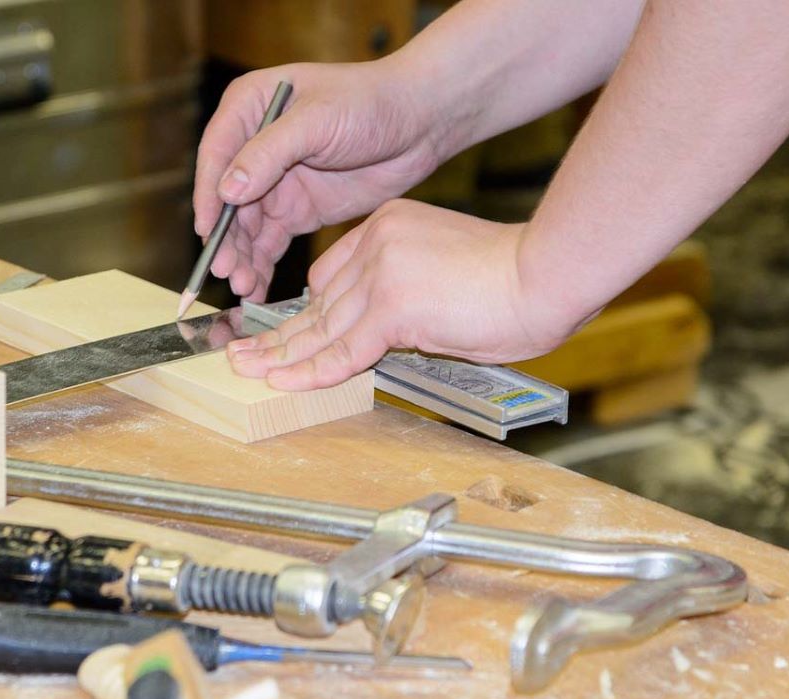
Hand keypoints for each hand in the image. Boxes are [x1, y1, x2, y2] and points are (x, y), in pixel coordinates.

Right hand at [194, 62, 446, 301]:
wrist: (419, 123)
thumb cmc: (369, 102)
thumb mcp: (316, 121)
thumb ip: (269, 154)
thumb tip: (227, 191)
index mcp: (249, 108)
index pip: (216, 155)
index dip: (208, 196)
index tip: (207, 231)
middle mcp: (254, 147)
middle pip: (226, 199)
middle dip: (226, 238)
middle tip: (227, 272)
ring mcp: (275, 181)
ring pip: (246, 226)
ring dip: (242, 257)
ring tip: (244, 286)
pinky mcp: (298, 209)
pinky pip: (270, 242)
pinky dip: (262, 265)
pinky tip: (256, 288)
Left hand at [226, 200, 582, 389]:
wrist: (545, 275)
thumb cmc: (516, 279)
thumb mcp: (447, 272)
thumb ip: (409, 295)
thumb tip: (393, 333)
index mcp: (388, 226)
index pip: (331, 274)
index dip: (307, 310)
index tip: (285, 333)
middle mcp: (377, 242)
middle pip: (318, 300)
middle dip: (280, 333)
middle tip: (243, 353)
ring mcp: (382, 273)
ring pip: (321, 325)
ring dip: (281, 355)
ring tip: (245, 371)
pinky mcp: (393, 306)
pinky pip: (342, 349)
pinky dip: (311, 371)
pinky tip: (281, 383)